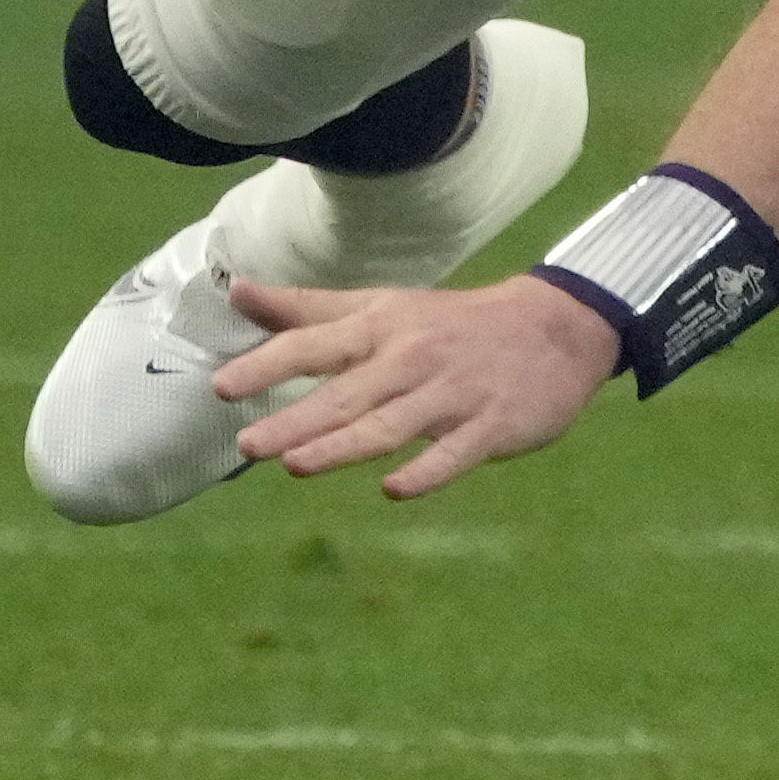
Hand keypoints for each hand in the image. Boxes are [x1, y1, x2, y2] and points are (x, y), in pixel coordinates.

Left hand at [217, 275, 621, 498]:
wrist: (556, 329)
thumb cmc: (452, 323)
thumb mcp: (383, 307)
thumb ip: (310, 308)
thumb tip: (237, 290)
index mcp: (383, 328)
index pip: (315, 344)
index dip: (268, 365)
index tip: (221, 388)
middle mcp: (413, 358)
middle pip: (347, 393)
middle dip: (297, 420)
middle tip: (248, 444)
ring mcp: (454, 393)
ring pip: (391, 424)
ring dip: (343, 444)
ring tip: (296, 465)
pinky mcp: (492, 424)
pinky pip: (455, 452)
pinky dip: (426, 470)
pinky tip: (395, 489)